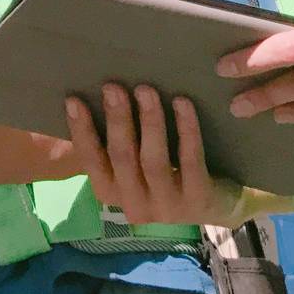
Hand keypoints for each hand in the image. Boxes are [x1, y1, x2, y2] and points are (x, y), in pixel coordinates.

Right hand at [66, 84, 254, 227]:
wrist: (218, 205)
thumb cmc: (167, 174)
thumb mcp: (135, 166)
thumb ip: (113, 143)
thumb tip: (86, 98)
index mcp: (112, 194)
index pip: (91, 161)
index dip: (81, 131)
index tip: (74, 100)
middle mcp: (135, 206)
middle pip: (122, 158)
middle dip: (117, 120)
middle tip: (113, 87)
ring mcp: (167, 207)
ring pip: (153, 160)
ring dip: (149, 121)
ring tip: (146, 90)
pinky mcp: (198, 200)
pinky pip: (189, 160)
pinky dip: (185, 129)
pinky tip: (182, 103)